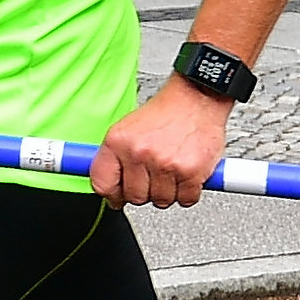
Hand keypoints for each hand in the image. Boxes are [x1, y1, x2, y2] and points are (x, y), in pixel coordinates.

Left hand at [91, 77, 235, 209]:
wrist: (197, 98)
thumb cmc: (166, 112)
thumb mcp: (129, 128)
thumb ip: (116, 157)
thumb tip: (110, 188)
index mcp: (118, 142)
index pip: (102, 184)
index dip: (112, 194)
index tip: (117, 196)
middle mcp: (139, 153)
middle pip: (134, 197)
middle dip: (145, 191)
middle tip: (153, 177)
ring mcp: (164, 164)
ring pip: (161, 200)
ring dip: (167, 191)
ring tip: (171, 170)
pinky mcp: (190, 172)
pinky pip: (186, 199)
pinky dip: (188, 192)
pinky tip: (186, 175)